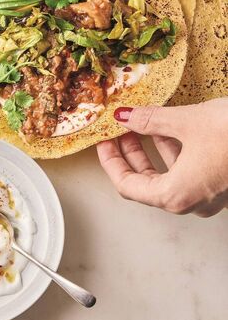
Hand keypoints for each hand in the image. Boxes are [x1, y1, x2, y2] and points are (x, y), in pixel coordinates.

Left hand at [96, 99, 227, 217]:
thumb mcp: (185, 121)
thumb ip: (149, 120)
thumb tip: (126, 116)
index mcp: (175, 196)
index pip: (127, 185)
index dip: (111, 161)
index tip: (103, 142)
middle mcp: (191, 203)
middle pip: (146, 183)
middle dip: (130, 154)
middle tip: (118, 132)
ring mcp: (208, 196)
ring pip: (168, 176)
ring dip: (153, 150)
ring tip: (141, 125)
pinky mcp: (221, 184)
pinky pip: (188, 173)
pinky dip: (174, 153)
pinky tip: (169, 131)